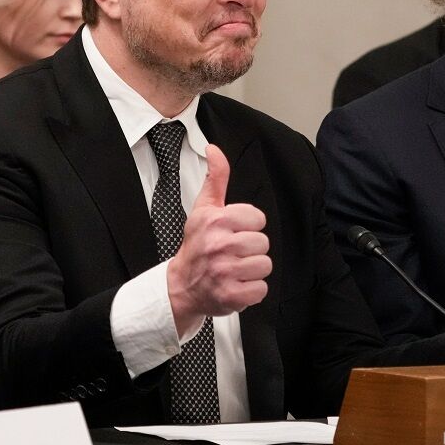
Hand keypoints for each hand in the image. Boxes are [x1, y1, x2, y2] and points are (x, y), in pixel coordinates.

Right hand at [167, 144, 271, 334]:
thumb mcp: (203, 209)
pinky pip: (261, 289)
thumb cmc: (196, 246)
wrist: (180, 286)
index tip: (233, 233)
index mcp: (216, 221)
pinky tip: (236, 285)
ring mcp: (225, 272)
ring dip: (252, 270)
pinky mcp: (231, 295)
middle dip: (251, 250)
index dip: (249, 227)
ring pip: (264, 265)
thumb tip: (214, 149)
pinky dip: (251, 291)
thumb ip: (215, 178)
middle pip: (263, 243)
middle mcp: (219, 245)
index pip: (258, 219)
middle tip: (233, 254)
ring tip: (234, 270)